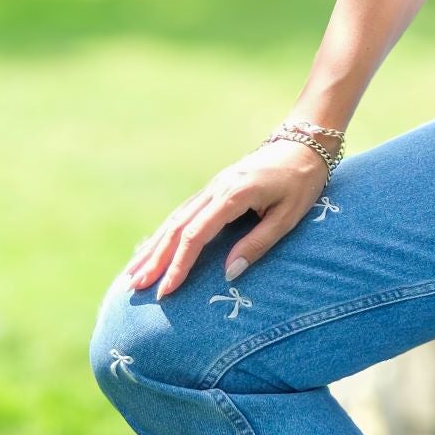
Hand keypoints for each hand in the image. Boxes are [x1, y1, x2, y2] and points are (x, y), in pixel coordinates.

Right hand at [127, 139, 331, 299]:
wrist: (302, 144)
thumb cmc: (301, 182)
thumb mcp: (288, 216)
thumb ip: (258, 243)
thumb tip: (229, 273)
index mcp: (233, 194)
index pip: (197, 234)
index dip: (179, 264)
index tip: (166, 290)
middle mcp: (215, 188)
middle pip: (177, 227)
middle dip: (155, 260)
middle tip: (135, 287)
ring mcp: (211, 186)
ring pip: (174, 219)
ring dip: (152, 248)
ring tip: (133, 274)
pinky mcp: (212, 188)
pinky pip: (182, 213)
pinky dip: (163, 234)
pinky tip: (151, 249)